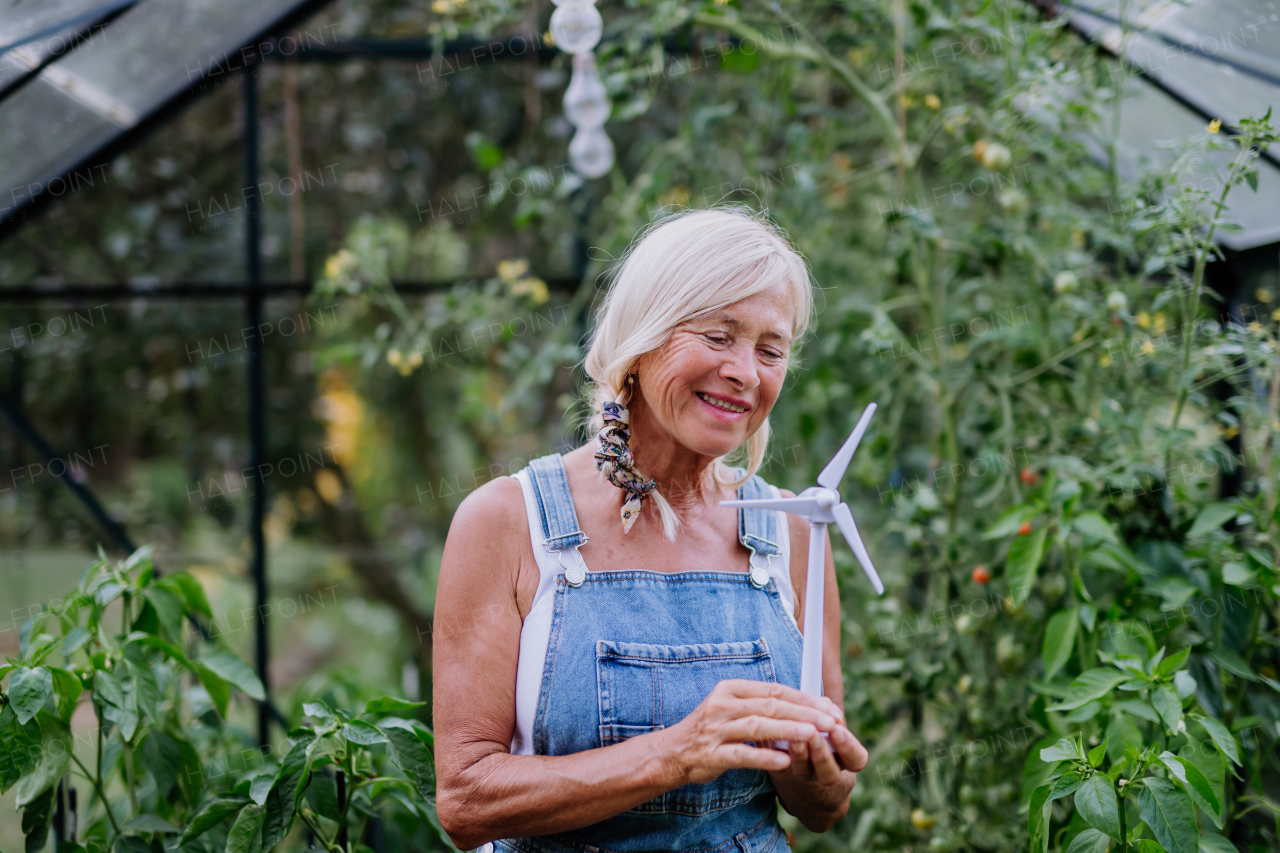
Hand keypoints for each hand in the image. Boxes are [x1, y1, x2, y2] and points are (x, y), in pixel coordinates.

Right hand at [660, 680, 842, 784]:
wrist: (672, 752)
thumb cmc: (710, 730)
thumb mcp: (732, 708)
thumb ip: (761, 705)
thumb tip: (804, 706)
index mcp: (731, 689)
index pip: (774, 690)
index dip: (803, 698)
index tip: (829, 708)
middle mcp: (722, 705)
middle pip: (770, 706)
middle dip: (804, 714)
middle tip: (830, 722)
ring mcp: (715, 729)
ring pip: (758, 727)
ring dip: (788, 731)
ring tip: (813, 736)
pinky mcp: (711, 754)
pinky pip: (741, 755)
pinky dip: (764, 758)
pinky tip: (785, 762)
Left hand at [772, 696, 868, 785]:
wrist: (796, 765)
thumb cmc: (818, 735)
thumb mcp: (829, 722)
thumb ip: (828, 709)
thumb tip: (824, 694)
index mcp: (843, 760)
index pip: (855, 759)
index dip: (848, 746)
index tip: (836, 727)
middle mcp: (824, 772)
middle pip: (829, 771)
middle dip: (822, 749)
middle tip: (815, 731)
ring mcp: (802, 775)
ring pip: (802, 769)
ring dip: (799, 751)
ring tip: (795, 735)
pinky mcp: (780, 772)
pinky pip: (778, 765)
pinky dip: (775, 750)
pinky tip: (771, 735)